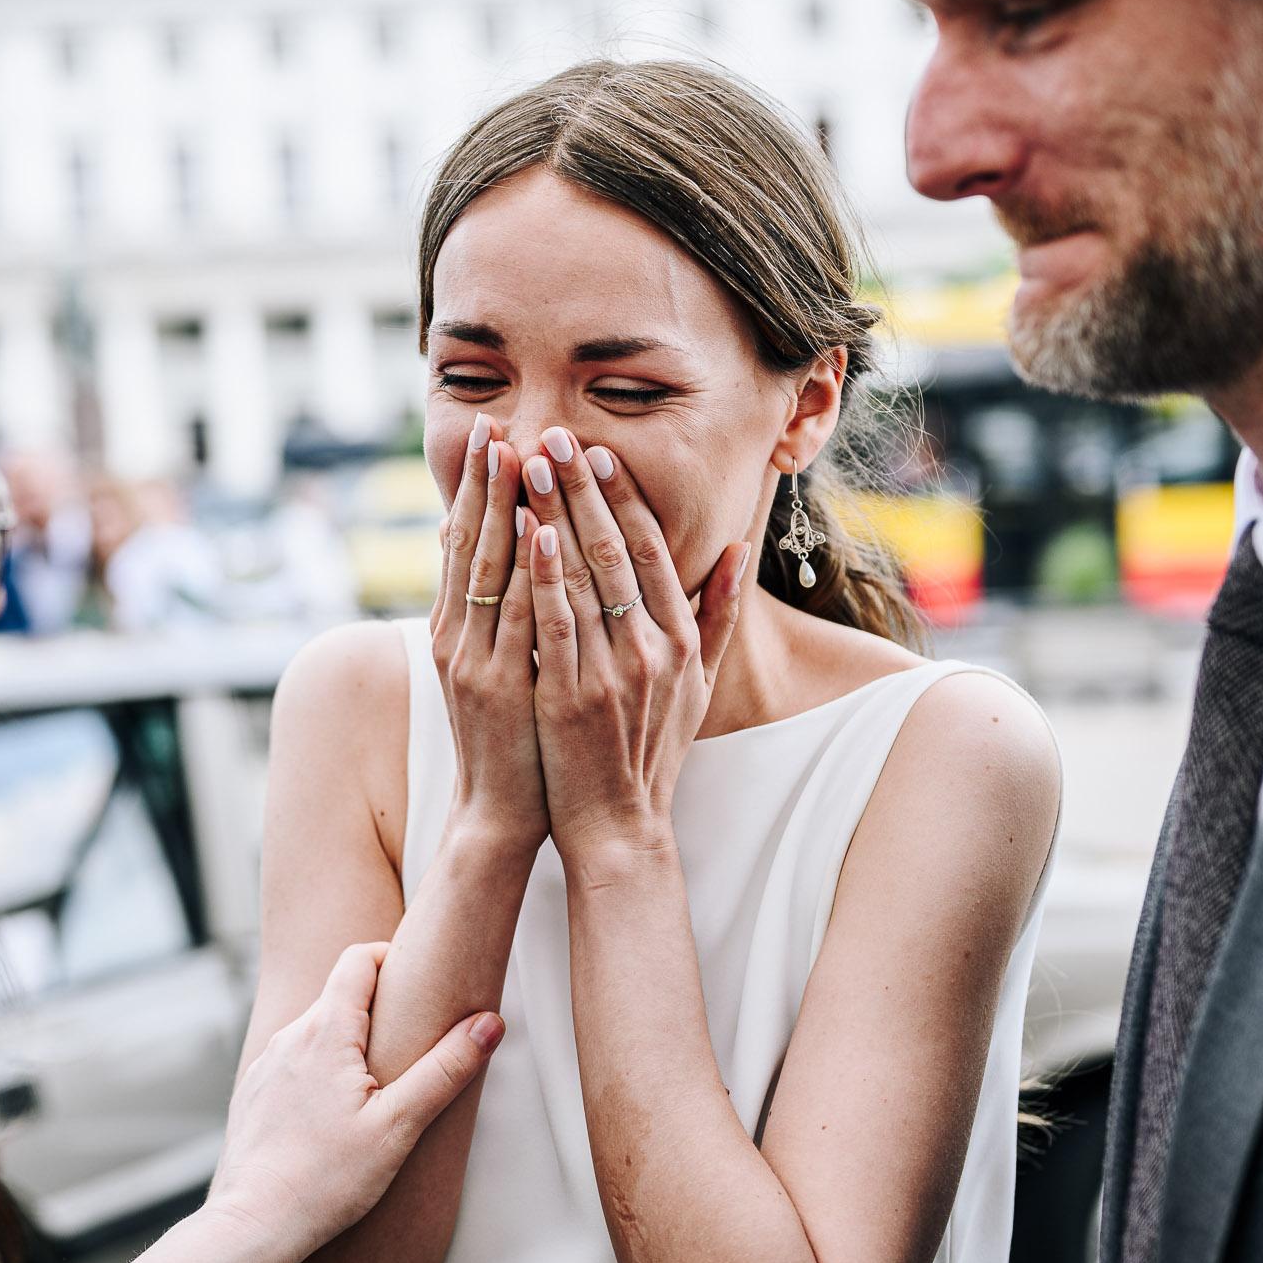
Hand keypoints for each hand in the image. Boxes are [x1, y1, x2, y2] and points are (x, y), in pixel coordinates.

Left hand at [210, 942, 503, 1262]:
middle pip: (338, 995)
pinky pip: (293, 1064)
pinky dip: (320, 1072)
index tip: (421, 979)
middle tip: (415, 1041)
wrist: (252, 1226)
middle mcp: (288, 1038)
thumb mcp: (399, 1126)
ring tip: (378, 1087)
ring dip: (348, 1043)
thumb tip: (491, 1022)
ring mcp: (265, 1067)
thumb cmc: (327, 1181)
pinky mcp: (253, 1096)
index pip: (357, 959)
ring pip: (314, 1032)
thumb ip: (446, 1070)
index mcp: (325, 1032)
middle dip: (378, 1006)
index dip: (391, 956)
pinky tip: (336, 1117)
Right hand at [431, 413, 547, 848]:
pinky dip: (526, 570)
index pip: (462, 543)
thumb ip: (480, 609)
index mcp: (454, 630)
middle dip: (484, 483)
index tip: (491, 434)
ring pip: (489, 570)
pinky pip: (516, 616)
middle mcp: (456, 638)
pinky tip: (537, 528)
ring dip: (504, 509)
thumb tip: (471, 544)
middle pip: (469, 545)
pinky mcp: (499, 686)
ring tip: (518, 453)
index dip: (476, 489)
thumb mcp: (484, 666)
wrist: (500, 812)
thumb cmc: (507, 737)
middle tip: (497, 424)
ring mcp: (474, 660)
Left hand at [523, 429, 748, 861]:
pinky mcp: (572, 696)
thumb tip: (738, 548)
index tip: (597, 452)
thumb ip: (719, 615)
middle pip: (616, 549)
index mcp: (681, 640)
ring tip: (527, 464)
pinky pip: (556, 621)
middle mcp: (653, 648)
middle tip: (554, 436)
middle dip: (582, 488)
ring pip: (583, 574)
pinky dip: (542, 573)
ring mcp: (613, 671)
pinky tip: (524, 533)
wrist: (618, 826)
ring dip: (553, 513)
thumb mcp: (700, 685)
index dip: (624, 497)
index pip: (651, 550)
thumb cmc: (652, 752)